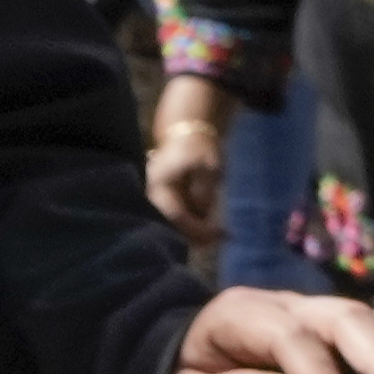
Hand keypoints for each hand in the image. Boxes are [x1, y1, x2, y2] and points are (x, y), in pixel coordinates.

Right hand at [145, 77, 232, 243]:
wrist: (188, 133)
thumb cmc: (199, 148)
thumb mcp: (208, 167)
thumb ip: (203, 190)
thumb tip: (201, 213)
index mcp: (159, 185)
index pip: (175, 214)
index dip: (195, 228)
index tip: (216, 234)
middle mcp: (154, 194)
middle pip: (172, 222)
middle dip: (195, 234)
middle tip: (219, 239)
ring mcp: (159, 197)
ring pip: (175, 222)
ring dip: (197, 231)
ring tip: (220, 236)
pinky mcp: (168, 198)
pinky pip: (180, 215)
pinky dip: (196, 222)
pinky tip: (214, 228)